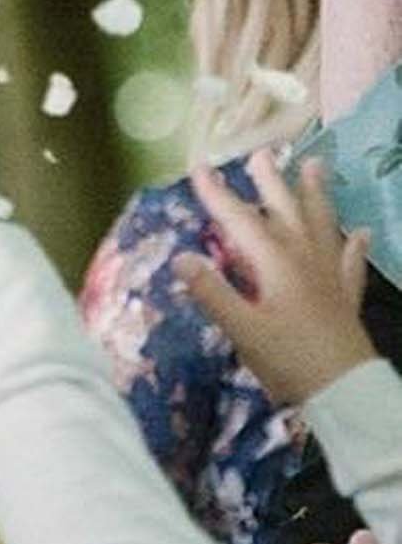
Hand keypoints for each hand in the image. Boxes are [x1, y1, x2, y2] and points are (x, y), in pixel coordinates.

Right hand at [173, 153, 374, 404]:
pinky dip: (354, 245)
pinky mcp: (344, 296)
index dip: (217, 195)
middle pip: (285, 212)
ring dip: (316, 196)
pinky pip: (350, 262)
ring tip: (315, 167)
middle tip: (261, 153)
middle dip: (270, 182)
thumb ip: (212, 292)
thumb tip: (182, 257)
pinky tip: (360, 233)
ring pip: (321, 226)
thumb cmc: (288, 359)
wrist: (344, 390)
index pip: (239, 221)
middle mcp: (304, 260)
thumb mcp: (242, 329)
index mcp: (276, 265)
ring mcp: (328, 276)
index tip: (199, 168)